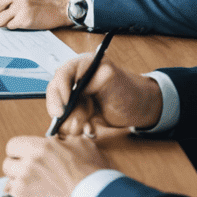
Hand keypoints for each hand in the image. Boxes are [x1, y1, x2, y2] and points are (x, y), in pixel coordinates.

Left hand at [2, 133, 107, 196]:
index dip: (18, 150)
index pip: (12, 145)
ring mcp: (25, 188)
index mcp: (39, 148)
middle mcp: (27, 166)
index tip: (24, 155)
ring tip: (40, 189)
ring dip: (22, 185)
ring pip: (11, 184)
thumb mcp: (82, 145)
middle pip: (8, 165)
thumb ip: (63, 141)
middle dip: (18, 168)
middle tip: (32, 173)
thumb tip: (56, 141)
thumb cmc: (92, 174)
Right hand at [44, 55, 163, 134]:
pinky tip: (91, 130)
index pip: (62, 74)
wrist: (140, 107)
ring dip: (71, 123)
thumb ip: (93, 79)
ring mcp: (77, 98)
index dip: (58, 90)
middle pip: (56, 94)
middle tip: (69, 123)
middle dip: (62, 111)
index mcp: (82, 66)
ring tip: (86, 127)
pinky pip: (73, 123)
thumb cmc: (129, 89)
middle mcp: (75, 81)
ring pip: (63, 112)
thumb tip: (77, 90)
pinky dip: (80, 129)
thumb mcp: (111, 77)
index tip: (62, 107)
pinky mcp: (81, 113)